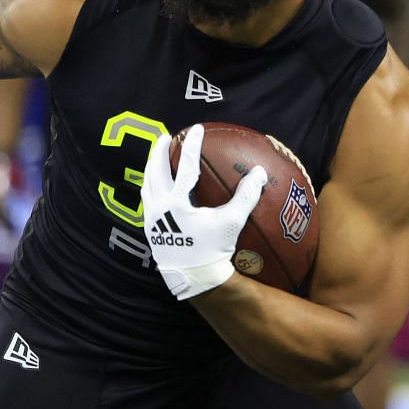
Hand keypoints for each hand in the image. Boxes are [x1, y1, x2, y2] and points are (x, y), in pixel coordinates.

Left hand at [139, 124, 267, 300]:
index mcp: (178, 203)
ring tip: (156, 158)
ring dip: (151, 168)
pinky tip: (156, 187)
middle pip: (155, 172)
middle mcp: (160, 208)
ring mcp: (152, 219)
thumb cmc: (213, 250)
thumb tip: (261, 173)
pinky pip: (147, 201)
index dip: (192, 146)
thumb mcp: (232, 223)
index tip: (196, 129)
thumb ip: (246, 197)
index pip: (185, 167)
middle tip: (165, 136)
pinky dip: (151, 187)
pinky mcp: (150, 229)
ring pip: (147, 185)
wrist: (193, 278)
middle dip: (160, 152)